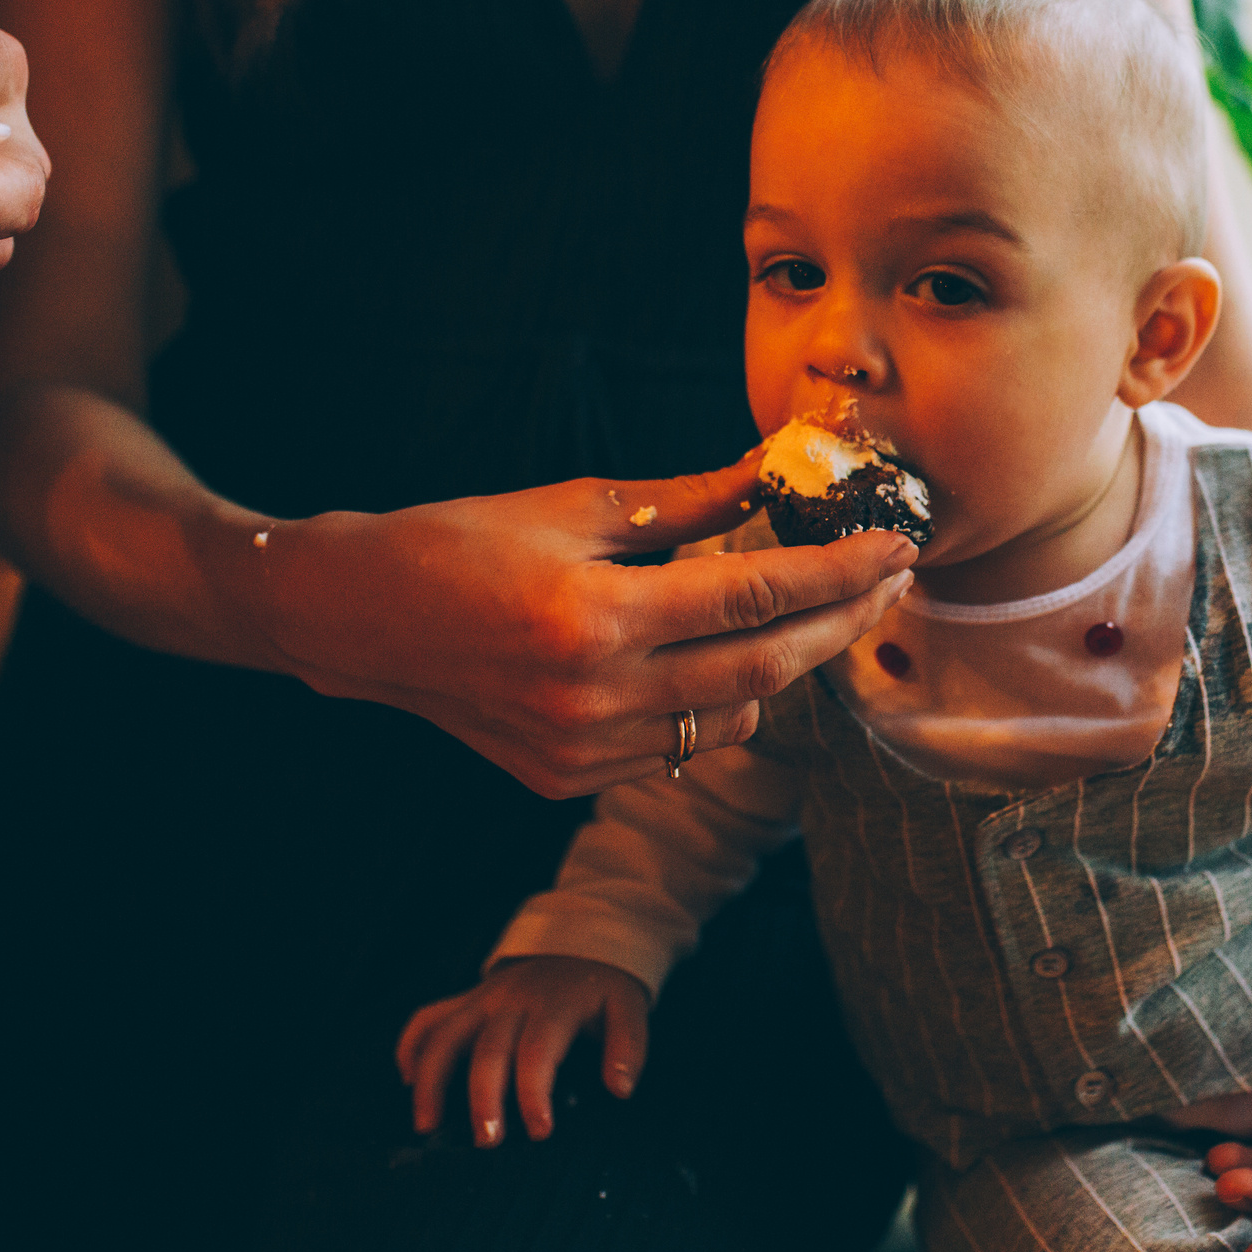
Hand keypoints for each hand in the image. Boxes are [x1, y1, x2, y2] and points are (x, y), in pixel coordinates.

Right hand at [247, 452, 916, 797]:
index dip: (839, 571)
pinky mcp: (570, 779)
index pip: (758, 594)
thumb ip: (689, 502)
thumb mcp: (576, 507)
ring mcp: (583, 750)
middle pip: (767, 665)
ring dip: (784, 665)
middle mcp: (596, 696)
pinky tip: (721, 657)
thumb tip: (778, 473)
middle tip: (886, 582)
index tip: (893, 545)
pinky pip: (680, 747)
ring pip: (734, 718)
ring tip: (809, 612)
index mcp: (598, 616)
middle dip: (841, 622)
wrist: (358, 619)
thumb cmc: (460, 543)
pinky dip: (716, 702)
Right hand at [396, 956, 649, 1144]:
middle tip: (487, 1141)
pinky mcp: (466, 999)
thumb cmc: (601, 987)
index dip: (535, 1094)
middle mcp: (511, 1000)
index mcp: (554, 1005)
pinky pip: (428, 1018)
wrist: (580, 940)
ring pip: (445, 1035)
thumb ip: (628, 1046)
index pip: (538, 1052)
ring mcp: (483, 999)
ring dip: (431, 1079)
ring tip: (427, 1125)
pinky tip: (407, 1080)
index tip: (540, 1132)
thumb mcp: (628, 1007)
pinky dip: (411, 1046)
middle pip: (488, 1051)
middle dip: (483, 1098)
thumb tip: (620, 1088)